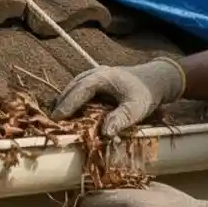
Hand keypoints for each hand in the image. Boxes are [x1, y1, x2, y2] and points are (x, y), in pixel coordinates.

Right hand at [51, 58, 185, 136]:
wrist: (156, 79)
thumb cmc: (146, 93)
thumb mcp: (136, 108)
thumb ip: (121, 119)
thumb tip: (105, 133)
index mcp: (102, 77)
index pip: (79, 91)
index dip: (67, 105)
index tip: (56, 119)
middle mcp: (95, 73)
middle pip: (72, 88)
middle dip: (61, 104)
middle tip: (51, 122)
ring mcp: (94, 75)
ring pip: (73, 87)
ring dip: (65, 102)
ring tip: (57, 119)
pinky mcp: (96, 80)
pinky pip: (79, 89)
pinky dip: (73, 99)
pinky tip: (71, 113)